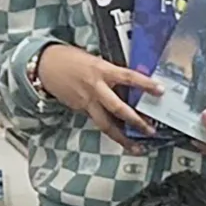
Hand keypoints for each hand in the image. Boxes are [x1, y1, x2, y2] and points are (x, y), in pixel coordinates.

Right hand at [35, 44, 159, 146]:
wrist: (46, 66)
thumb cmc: (71, 59)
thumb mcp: (95, 61)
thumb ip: (111, 72)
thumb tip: (131, 84)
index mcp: (102, 70)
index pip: (128, 77)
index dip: (145, 84)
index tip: (160, 90)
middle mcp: (95, 88)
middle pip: (118, 108)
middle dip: (136, 121)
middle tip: (150, 129)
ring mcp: (87, 102)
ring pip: (106, 124)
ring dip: (123, 137)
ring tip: (136, 146)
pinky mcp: (80, 110)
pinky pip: (97, 121)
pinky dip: (109, 129)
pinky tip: (119, 136)